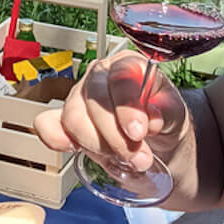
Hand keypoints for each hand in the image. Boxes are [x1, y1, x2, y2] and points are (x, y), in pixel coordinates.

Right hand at [34, 51, 190, 176]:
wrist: (161, 146)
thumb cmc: (166, 123)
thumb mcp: (177, 116)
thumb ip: (167, 112)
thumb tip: (150, 118)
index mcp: (129, 65)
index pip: (119, 77)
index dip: (126, 106)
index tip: (138, 133)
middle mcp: (100, 76)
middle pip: (93, 100)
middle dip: (114, 135)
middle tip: (139, 158)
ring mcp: (79, 97)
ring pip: (72, 117)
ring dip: (96, 145)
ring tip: (123, 159)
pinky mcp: (65, 121)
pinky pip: (47, 124)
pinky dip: (56, 139)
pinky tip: (73, 149)